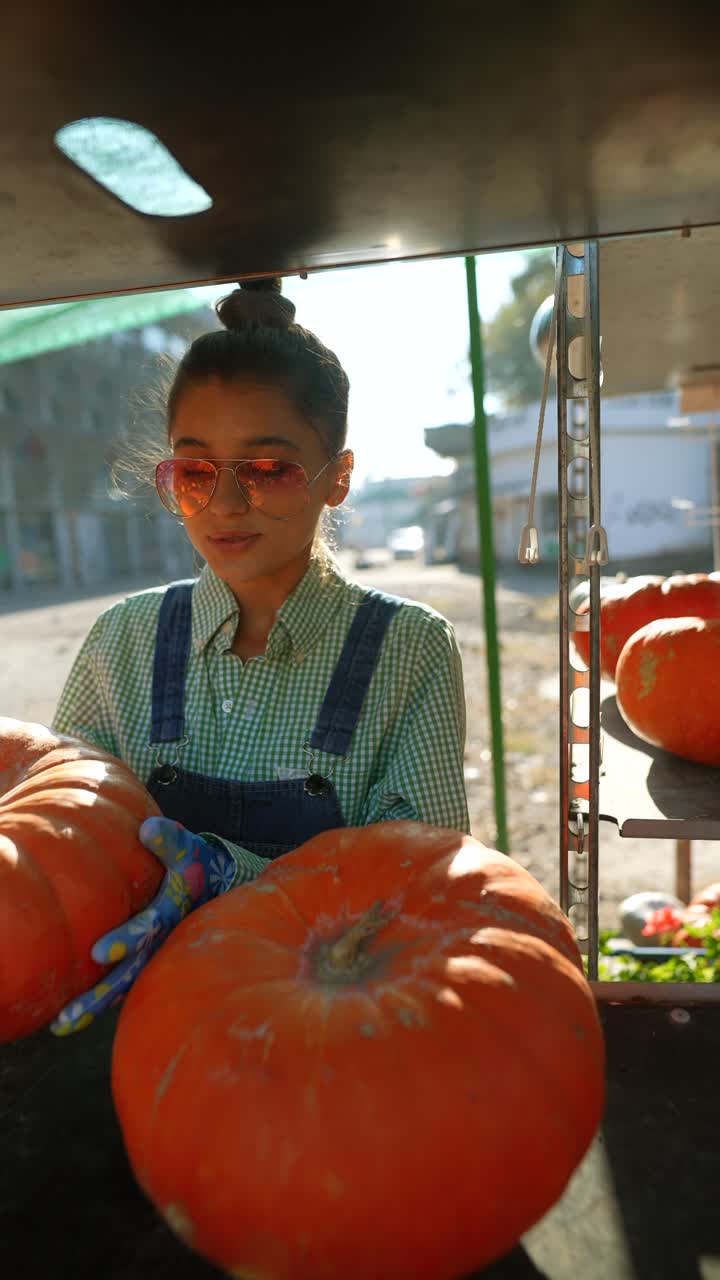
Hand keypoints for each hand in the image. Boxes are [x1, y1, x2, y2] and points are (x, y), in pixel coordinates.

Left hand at [50, 817, 234, 1036]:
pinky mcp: (148, 963)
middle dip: (100, 994)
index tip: (98, 951)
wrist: (218, 891)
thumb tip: (147, 829)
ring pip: (125, 988)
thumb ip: (170, 840)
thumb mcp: (189, 849)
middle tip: (68, 1014)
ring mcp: (157, 957)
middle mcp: (164, 942)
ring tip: (61, 1024)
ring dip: (94, 1007)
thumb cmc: (197, 866)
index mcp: (173, 913)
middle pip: (130, 973)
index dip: (126, 938)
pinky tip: (72, 1016)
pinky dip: (102, 1002)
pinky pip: (125, 987)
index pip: (148, 928)